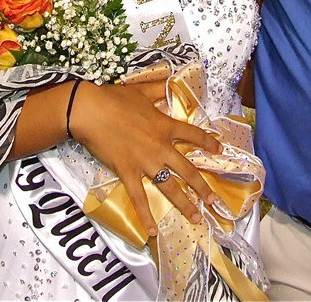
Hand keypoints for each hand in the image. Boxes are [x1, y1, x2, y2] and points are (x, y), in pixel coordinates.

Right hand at [69, 77, 221, 237]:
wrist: (90, 111)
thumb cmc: (114, 99)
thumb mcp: (140, 90)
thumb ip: (157, 88)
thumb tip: (169, 79)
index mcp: (165, 126)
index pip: (193, 135)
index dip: (208, 143)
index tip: (220, 150)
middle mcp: (161, 147)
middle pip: (188, 170)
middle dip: (203, 187)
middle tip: (214, 201)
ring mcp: (146, 162)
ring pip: (170, 187)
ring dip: (185, 204)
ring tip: (196, 218)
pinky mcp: (128, 173)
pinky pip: (139, 198)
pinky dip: (146, 216)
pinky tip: (153, 232)